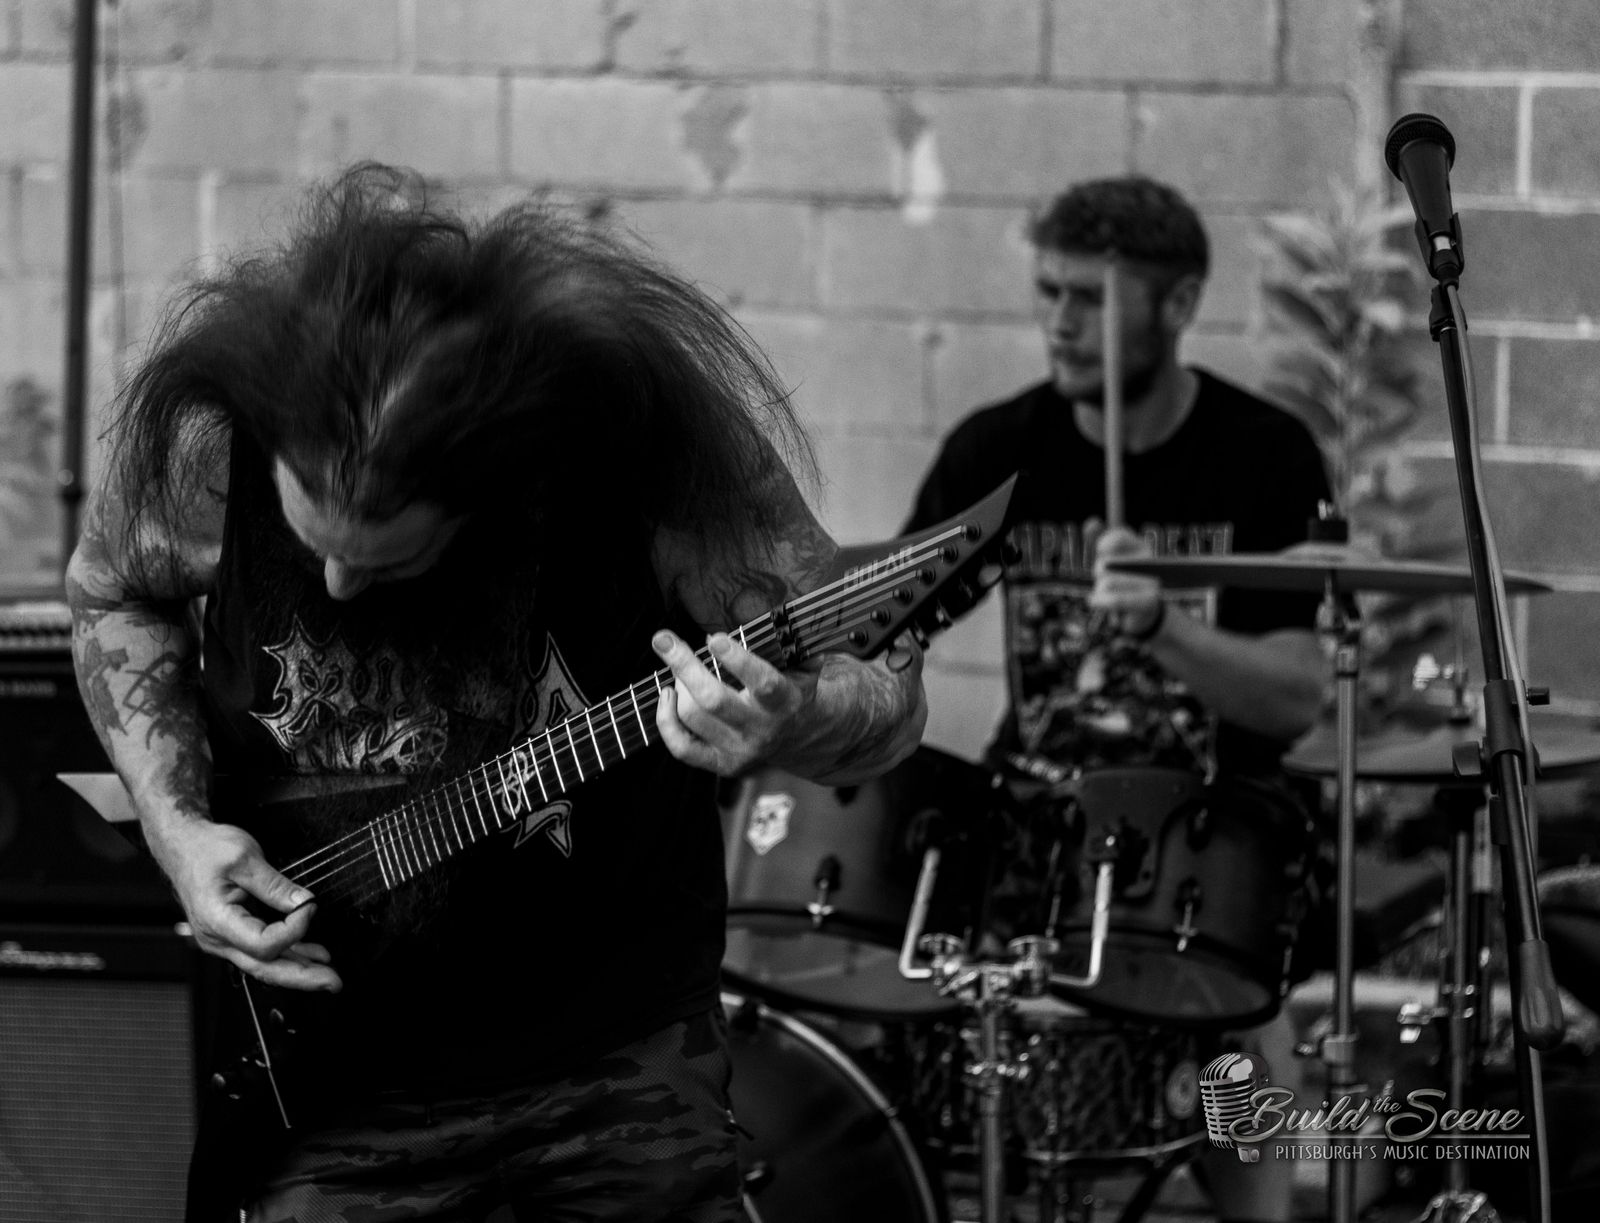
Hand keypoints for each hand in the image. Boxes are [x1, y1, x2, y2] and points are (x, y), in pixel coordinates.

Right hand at [157, 816, 340, 991]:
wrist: (183, 847)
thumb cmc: (205, 850)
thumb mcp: (244, 858)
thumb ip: (275, 885)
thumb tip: (304, 903)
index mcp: (217, 920)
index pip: (263, 943)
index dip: (294, 930)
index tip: (310, 908)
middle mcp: (217, 938)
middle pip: (264, 967)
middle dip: (302, 977)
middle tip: (333, 981)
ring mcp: (224, 940)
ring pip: (264, 964)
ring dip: (298, 971)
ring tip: (328, 975)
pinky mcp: (233, 934)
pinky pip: (262, 951)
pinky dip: (287, 955)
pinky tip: (311, 956)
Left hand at [650, 629, 815, 775]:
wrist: (803, 737)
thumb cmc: (794, 690)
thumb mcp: (803, 665)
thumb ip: (788, 644)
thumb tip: (763, 620)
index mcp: (784, 701)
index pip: (762, 683)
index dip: (737, 660)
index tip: (714, 638)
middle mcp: (761, 729)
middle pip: (713, 700)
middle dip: (684, 666)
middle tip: (664, 640)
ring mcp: (739, 750)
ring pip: (693, 717)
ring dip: (679, 684)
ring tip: (679, 667)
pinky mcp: (722, 764)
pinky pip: (682, 747)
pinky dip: (666, 719)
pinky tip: (667, 695)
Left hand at [1089, 521, 1164, 638]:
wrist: (1142, 613)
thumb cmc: (1122, 581)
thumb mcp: (1111, 557)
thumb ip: (1100, 538)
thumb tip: (1091, 522)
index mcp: (1141, 547)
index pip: (1118, 537)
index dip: (1103, 544)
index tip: (1101, 551)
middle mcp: (1149, 562)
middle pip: (1104, 564)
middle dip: (1098, 573)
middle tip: (1107, 580)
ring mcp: (1151, 582)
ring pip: (1105, 583)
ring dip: (1099, 592)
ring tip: (1110, 595)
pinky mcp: (1148, 602)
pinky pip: (1115, 600)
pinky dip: (1100, 602)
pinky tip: (1096, 602)